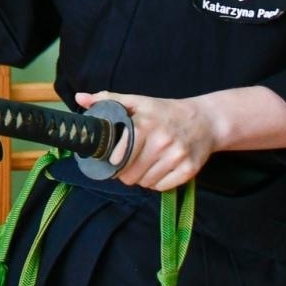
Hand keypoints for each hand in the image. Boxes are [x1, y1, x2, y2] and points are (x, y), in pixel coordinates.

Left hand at [76, 91, 216, 191]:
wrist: (205, 120)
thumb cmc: (164, 111)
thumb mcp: (138, 101)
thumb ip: (108, 99)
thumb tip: (80, 98)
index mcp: (145, 125)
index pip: (120, 156)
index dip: (112, 162)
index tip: (112, 161)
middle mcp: (162, 141)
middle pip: (131, 174)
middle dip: (124, 173)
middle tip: (126, 166)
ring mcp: (177, 156)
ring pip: (146, 182)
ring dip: (140, 178)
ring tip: (142, 166)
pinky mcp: (190, 170)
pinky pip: (163, 187)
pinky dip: (156, 183)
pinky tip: (157, 171)